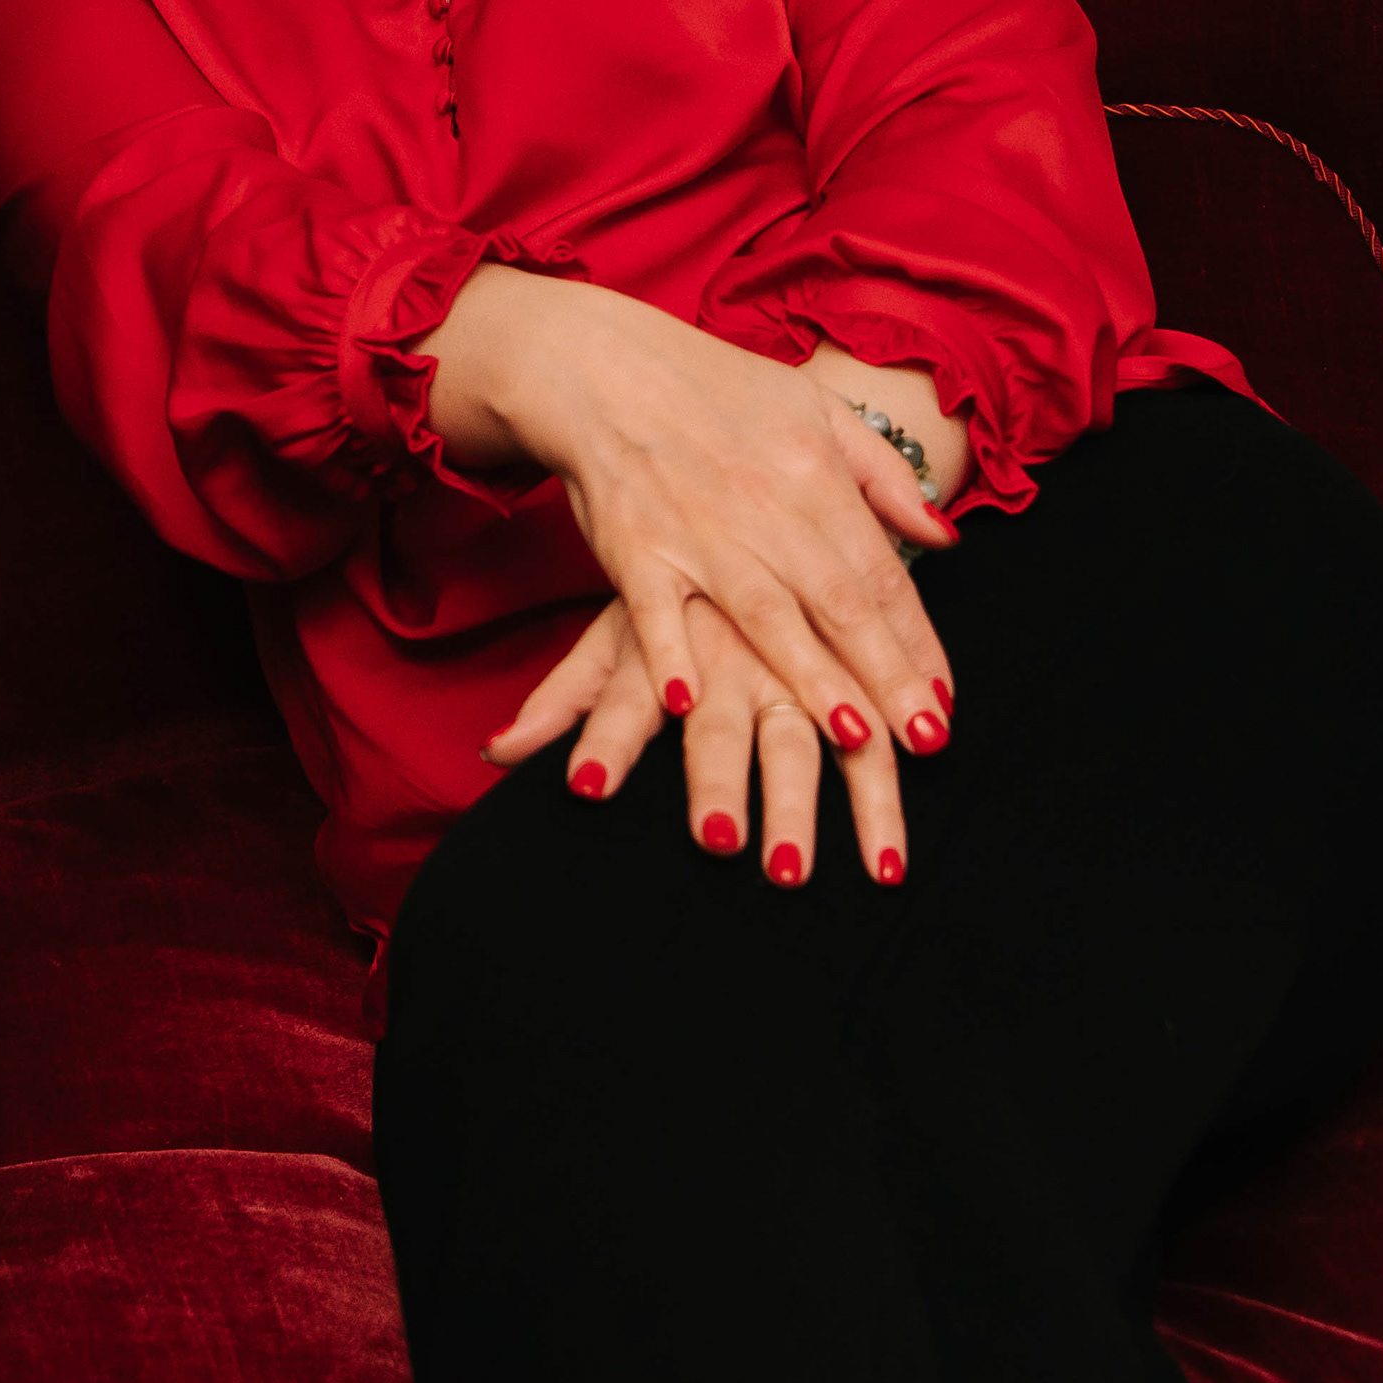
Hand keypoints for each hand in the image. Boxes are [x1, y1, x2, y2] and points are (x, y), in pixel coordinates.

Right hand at [424, 270, 959, 761]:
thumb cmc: (713, 388)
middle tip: (925, 740)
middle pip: (838, 603)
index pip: (881, 572)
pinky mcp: (632, 547)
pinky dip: (670, 654)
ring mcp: (695, 531)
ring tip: (856, 739)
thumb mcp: (817, 407)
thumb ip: (884, 474)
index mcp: (815, 472)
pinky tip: (689, 702)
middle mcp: (764, 506)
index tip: (944, 703)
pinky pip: (654, 610)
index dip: (917, 641)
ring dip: (810, 679)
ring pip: (764, 616)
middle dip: (886, 676)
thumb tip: (945, 538)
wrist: (601, 363)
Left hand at [486, 596, 914, 886]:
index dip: (606, 739)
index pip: (627, 700)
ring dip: (803, 813)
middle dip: (714, 788)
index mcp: (668, 650)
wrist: (759, 504)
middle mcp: (731, 663)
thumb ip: (563, 701)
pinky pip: (873, 744)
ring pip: (805, 746)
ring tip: (796, 877)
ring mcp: (797, 671)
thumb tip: (495, 749)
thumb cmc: (679, 591)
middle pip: (720, 733)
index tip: (585, 784)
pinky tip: (887, 861)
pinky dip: (881, 796)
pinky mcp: (852, 680)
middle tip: (712, 845)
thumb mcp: (617, 638)